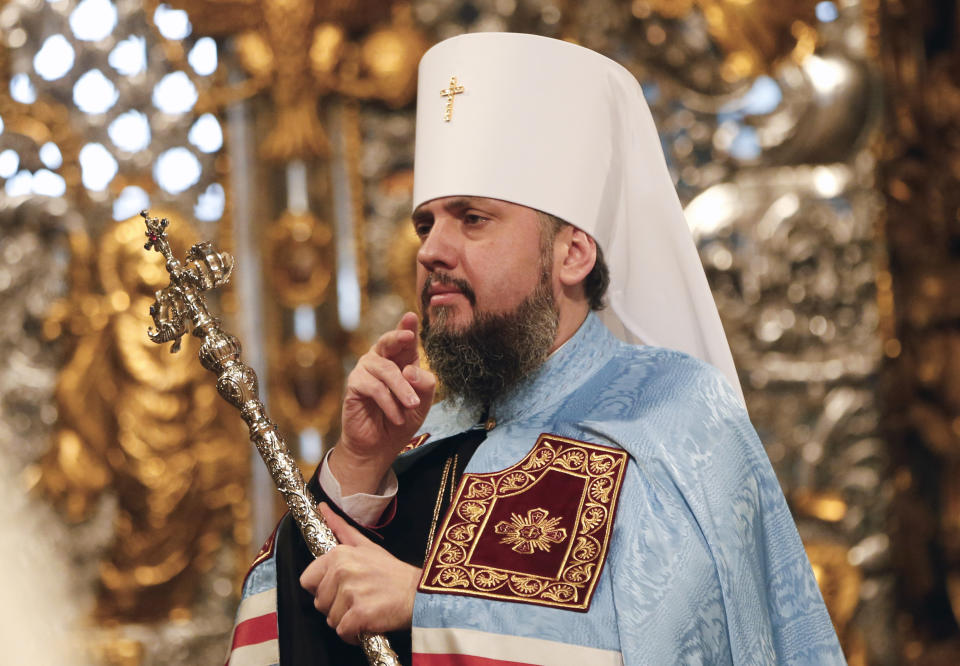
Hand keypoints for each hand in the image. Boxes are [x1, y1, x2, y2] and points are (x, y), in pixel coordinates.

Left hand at [300, 503, 421, 642]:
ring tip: (366, 608)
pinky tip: (367, 623)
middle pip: (319, 602)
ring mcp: (350, 593)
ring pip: (330, 619)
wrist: (419, 594)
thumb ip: (341, 529)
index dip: (323, 588)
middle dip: (335, 605)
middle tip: (359, 598)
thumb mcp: (367, 545)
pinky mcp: (359, 614)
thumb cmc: (393, 573)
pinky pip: (343, 632)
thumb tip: (322, 508)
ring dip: (346, 620)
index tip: (340, 588)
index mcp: (339, 554)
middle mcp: (342, 571)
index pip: (307, 580)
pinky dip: (354, 634)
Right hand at [333, 312, 435, 494]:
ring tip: (412, 406)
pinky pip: (374, 387)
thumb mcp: (423, 402)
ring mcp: (366, 371)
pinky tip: (396, 416)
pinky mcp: (354, 385)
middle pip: (388, 342)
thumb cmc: (402, 419)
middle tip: (408, 337)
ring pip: (386, 370)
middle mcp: (381, 360)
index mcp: (400, 360)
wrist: (380, 446)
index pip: (405, 340)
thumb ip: (425, 384)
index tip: (411, 316)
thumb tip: (411, 370)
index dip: (407, 326)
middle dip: (398, 337)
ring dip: (402, 389)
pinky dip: (388, 402)